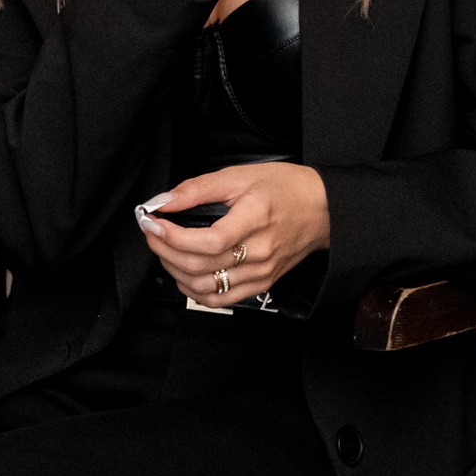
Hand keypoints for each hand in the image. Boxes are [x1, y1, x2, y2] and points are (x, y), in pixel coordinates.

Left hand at [138, 162, 329, 307]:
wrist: (323, 209)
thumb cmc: (286, 188)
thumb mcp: (241, 176)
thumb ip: (199, 188)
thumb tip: (164, 201)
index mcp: (255, 219)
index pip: (208, 242)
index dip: (173, 236)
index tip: (152, 221)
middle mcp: (260, 252)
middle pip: (201, 267)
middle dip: (165, 250)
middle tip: (152, 232)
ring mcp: (261, 273)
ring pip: (206, 288)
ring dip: (175, 271)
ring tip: (166, 250)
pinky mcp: (262, 284)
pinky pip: (221, 299)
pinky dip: (195, 291)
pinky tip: (185, 273)